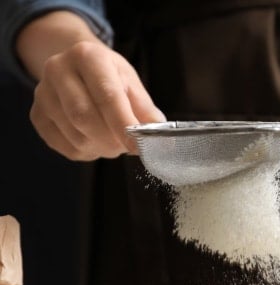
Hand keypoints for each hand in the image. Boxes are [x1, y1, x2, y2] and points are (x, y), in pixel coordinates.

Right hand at [16, 11, 164, 160]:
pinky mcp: (37, 116)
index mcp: (88, 56)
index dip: (124, 126)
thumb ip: (146, 112)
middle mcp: (58, 70)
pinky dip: (87, 152)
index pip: (107, 96)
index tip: (138, 147)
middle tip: (126, 146)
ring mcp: (43, 93)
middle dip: (111, 141)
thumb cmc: (110, 78)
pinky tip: (95, 142)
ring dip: (101, 148)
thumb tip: (160, 139)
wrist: (77, 69)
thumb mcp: (132, 85)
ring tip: (112, 141)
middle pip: (84, 117)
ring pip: (76, 136)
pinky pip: (65, 147)